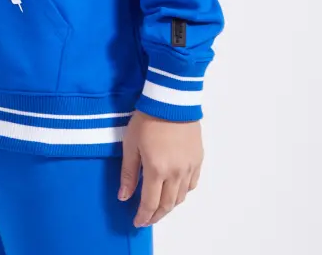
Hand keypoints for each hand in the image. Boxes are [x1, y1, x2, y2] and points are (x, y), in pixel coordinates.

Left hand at [119, 110, 202, 226]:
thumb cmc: (147, 119)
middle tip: (147, 219)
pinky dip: (183, 192)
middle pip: (167, 204)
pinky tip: (175, 191)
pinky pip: (192, 184)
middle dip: (156, 215)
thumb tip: (124, 197)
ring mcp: (189, 167)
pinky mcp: (198, 159)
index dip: (143, 216)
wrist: (171, 100)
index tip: (137, 222)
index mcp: (157, 170)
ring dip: (169, 206)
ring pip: (181, 197)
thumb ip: (128, 173)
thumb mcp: (131, 145)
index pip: (150, 203)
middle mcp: (176, 173)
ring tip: (159, 207)